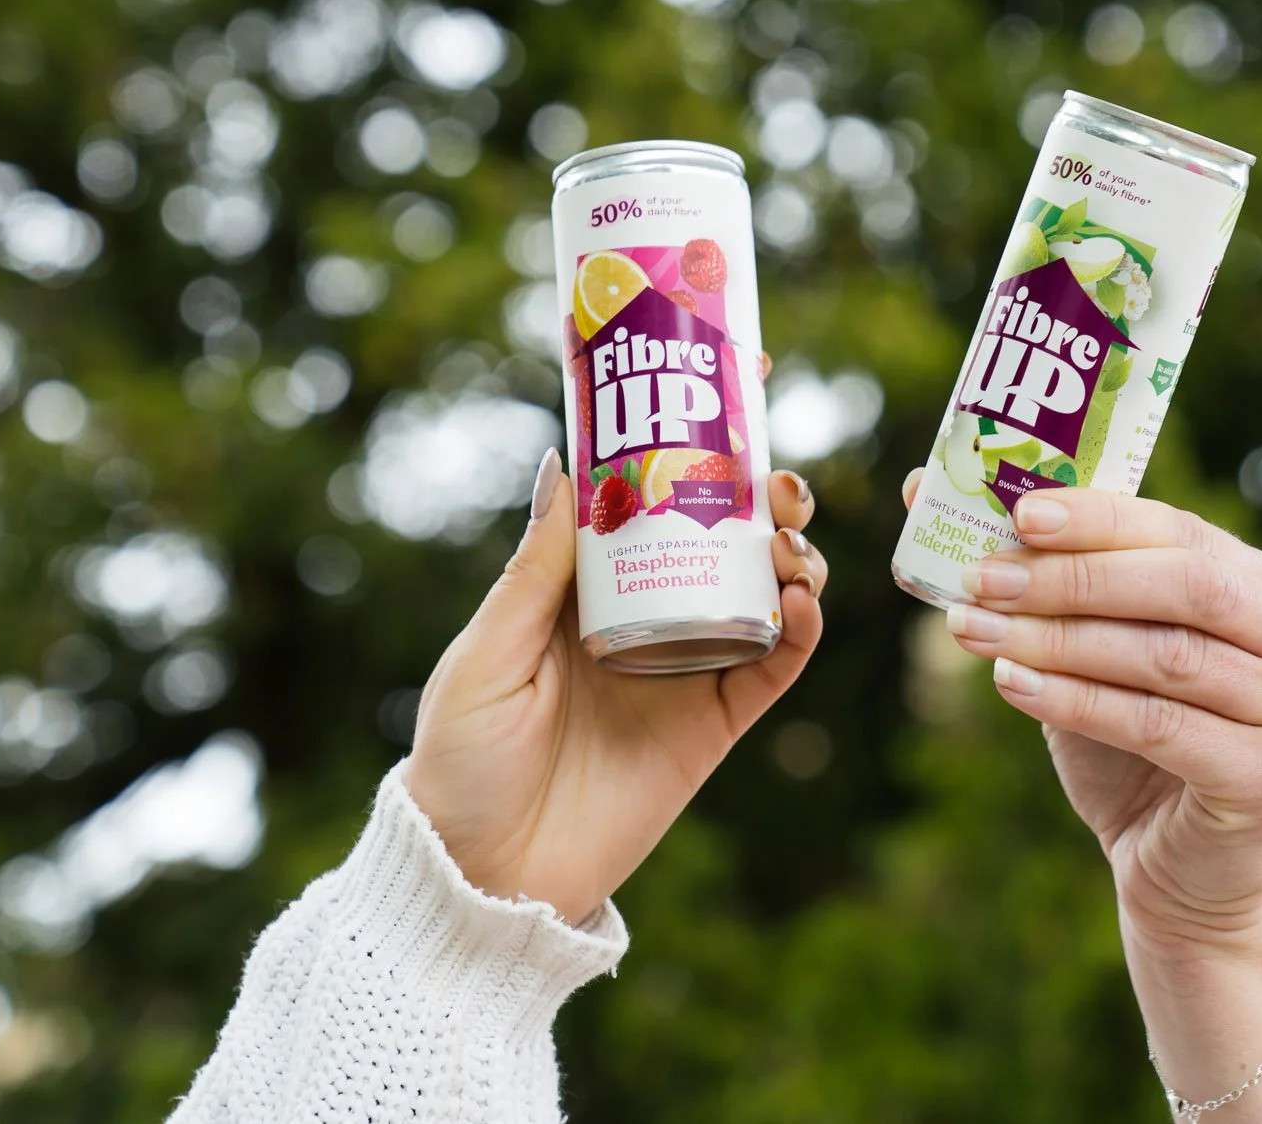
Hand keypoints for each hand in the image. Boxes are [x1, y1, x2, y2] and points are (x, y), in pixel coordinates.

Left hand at [408, 454, 827, 923]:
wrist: (487, 876)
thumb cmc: (462, 763)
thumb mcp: (487, 653)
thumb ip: (536, 569)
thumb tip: (565, 461)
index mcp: (585, 589)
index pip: (648, 498)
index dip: (691, 445)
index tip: (729, 386)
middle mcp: (646, 616)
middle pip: (723, 534)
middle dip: (762, 492)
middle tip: (775, 476)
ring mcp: (687, 667)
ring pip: (762, 588)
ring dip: (792, 550)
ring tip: (789, 535)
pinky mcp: (717, 723)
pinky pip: (775, 664)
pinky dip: (799, 627)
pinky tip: (797, 598)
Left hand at [906, 471, 1261, 961]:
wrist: (1180, 882)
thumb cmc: (1133, 754)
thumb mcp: (1091, 654)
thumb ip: (1041, 579)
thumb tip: (924, 487)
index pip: (1185, 533)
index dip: (1100, 519)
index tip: (1017, 513)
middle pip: (1186, 585)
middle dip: (1075, 576)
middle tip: (985, 575)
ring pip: (1167, 654)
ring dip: (1059, 637)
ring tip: (974, 627)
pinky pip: (1160, 724)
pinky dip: (1077, 701)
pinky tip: (1011, 683)